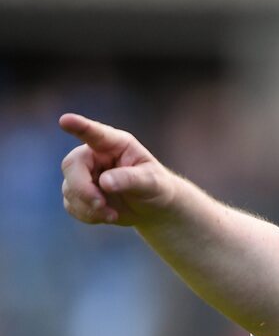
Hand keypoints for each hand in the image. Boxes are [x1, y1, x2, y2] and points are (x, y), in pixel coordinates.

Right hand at [59, 113, 178, 227]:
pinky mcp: (80, 193)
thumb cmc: (156, 187)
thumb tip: (104, 182)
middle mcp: (95, 155)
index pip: (94, 133)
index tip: (65, 120)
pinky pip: (71, 205)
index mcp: (115, 144)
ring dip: (89, 207)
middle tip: (101, 204)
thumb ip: (130, 179)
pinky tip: (107, 216)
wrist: (153, 206)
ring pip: (69, 189)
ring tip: (113, 215)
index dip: (79, 126)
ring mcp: (85, 174)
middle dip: (83, 189)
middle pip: (71, 166)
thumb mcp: (152, 182)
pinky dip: (87, 215)